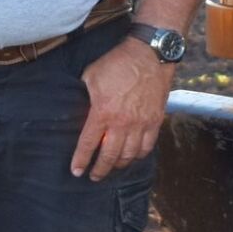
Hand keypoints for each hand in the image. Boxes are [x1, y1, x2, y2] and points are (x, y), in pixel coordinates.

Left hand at [72, 36, 173, 179]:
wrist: (149, 55)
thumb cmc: (117, 63)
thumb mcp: (91, 77)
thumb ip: (86, 98)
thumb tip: (82, 112)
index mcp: (103, 112)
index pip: (88, 143)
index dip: (81, 160)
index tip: (76, 171)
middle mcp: (123, 123)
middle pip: (109, 155)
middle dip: (100, 169)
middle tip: (93, 176)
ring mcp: (141, 124)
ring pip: (129, 155)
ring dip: (118, 165)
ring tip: (110, 168)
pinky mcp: (155, 121)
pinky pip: (147, 146)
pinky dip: (138, 156)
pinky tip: (131, 157)